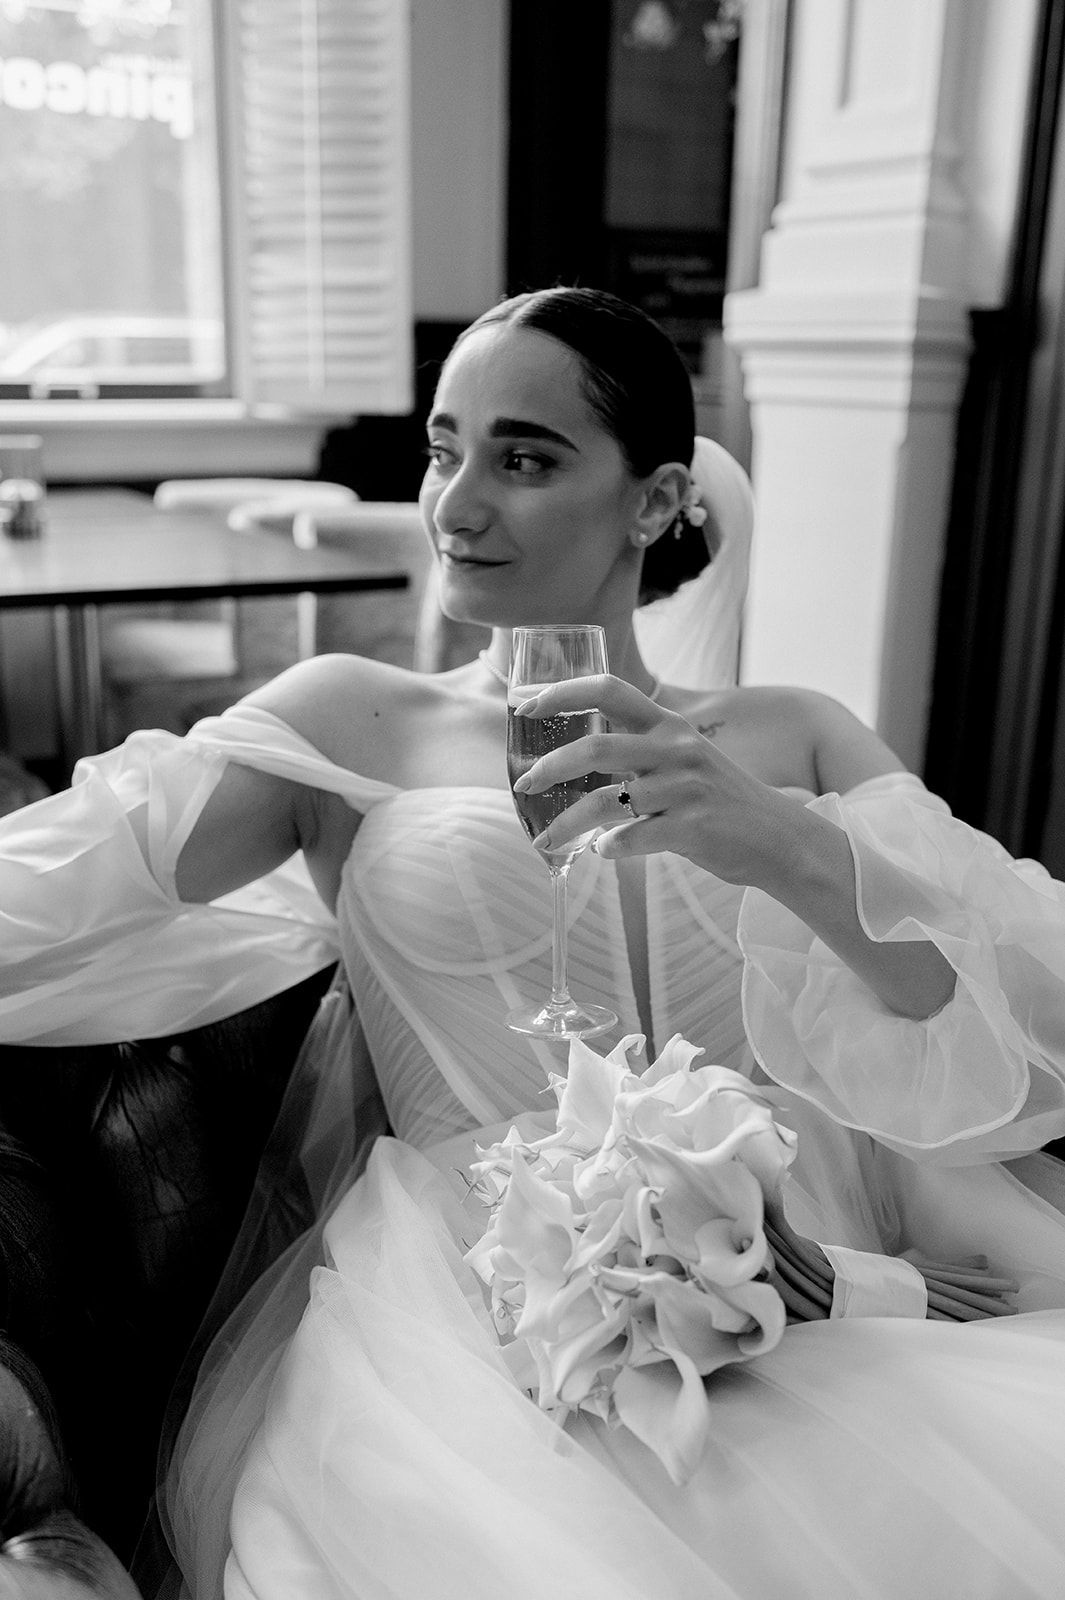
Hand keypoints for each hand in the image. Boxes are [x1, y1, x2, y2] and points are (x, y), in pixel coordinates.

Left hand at [511, 675, 799, 888]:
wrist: (780, 838)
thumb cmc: (722, 801)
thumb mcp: (686, 759)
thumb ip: (642, 753)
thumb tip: (579, 761)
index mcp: (670, 726)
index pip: (611, 689)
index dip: (564, 692)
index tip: (528, 706)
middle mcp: (676, 750)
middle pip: (596, 746)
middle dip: (550, 766)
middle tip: (524, 782)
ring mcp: (685, 789)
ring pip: (604, 802)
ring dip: (566, 823)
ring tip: (546, 839)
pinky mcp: (692, 827)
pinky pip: (632, 838)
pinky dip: (609, 847)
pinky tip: (603, 852)